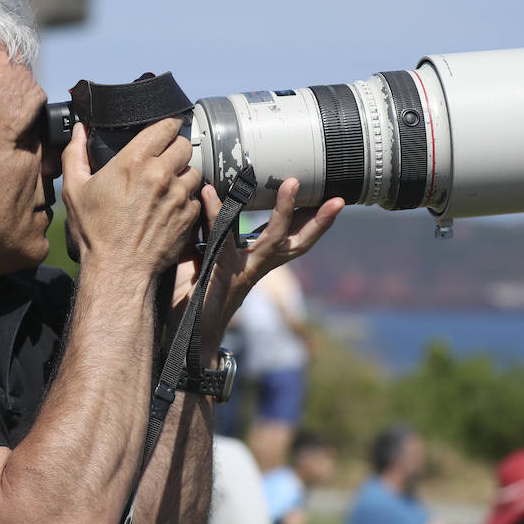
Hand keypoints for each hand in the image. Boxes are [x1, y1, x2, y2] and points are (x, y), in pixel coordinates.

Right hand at [60, 119, 201, 276]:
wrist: (117, 270)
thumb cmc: (95, 232)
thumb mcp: (74, 189)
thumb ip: (75, 154)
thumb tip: (79, 130)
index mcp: (134, 162)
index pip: (166, 126)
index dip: (167, 125)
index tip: (164, 130)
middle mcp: (160, 174)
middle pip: (184, 145)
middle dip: (175, 149)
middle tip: (164, 160)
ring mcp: (178, 196)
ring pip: (193, 171)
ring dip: (182, 175)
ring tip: (167, 186)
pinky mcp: (189, 216)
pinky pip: (195, 198)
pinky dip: (185, 200)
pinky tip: (169, 208)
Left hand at [175, 176, 341, 340]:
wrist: (185, 338)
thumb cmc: (192, 297)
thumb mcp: (203, 256)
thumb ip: (207, 229)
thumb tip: (204, 193)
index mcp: (257, 261)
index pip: (293, 238)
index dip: (313, 221)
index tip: (332, 199)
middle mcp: (257, 266)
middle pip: (298, 242)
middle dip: (319, 220)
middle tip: (337, 200)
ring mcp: (243, 270)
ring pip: (273, 239)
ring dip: (283, 210)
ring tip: (291, 184)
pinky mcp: (222, 273)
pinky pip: (223, 238)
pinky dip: (216, 213)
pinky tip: (211, 192)